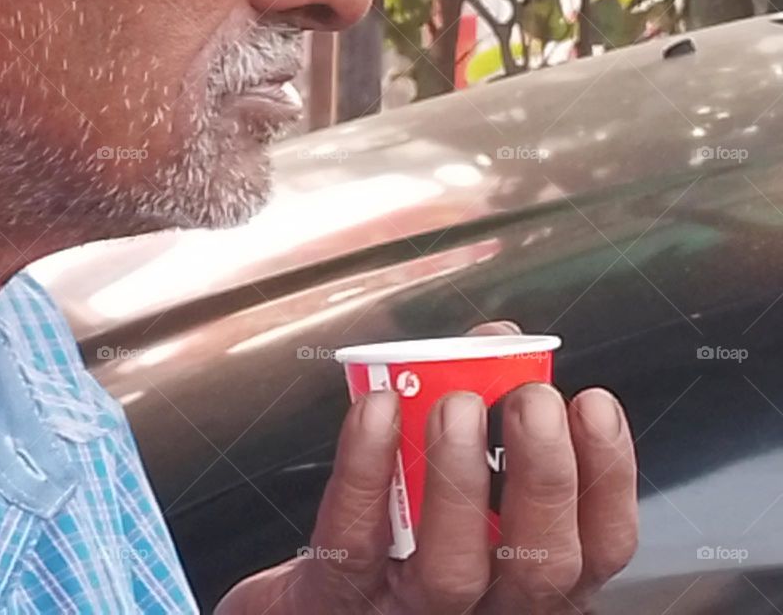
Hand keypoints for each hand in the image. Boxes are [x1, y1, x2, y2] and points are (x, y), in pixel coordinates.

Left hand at [216, 322, 637, 614]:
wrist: (316, 594)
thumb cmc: (397, 527)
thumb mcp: (452, 476)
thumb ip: (481, 403)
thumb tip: (500, 338)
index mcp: (524, 575)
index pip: (596, 545)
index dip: (608, 476)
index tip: (593, 403)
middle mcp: (485, 606)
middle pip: (541, 566)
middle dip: (545, 474)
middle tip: (533, 399)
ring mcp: (412, 611)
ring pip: (454, 567)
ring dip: (461, 476)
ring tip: (459, 405)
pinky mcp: (340, 599)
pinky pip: (357, 541)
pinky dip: (368, 468)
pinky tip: (377, 410)